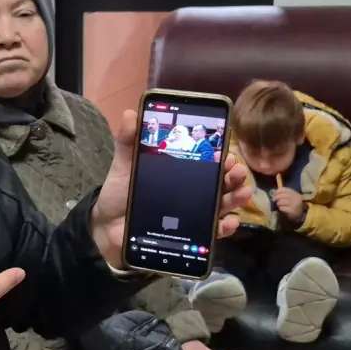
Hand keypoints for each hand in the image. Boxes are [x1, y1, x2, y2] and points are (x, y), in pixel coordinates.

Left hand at [92, 109, 252, 266]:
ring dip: (236, 198)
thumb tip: (129, 113)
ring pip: (222, 204)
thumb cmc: (121, 194)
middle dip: (233, 175)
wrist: (107, 227)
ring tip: (243, 192)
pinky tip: (229, 222)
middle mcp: (191, 191)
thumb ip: (128, 142)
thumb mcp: (125, 165)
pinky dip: (224, 227)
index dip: (220, 156)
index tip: (227, 152)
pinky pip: (212, 232)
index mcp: (180, 172)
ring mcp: (193, 213)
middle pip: (220, 182)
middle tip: (237, 170)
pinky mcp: (190, 235)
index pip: (206, 161)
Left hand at [272, 187, 304, 222]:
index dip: (277, 191)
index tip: (274, 194)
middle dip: (276, 198)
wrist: (300, 213)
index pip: (284, 189)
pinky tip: (282, 209)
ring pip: (281, 202)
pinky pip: (282, 208)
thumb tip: (274, 192)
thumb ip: (283, 193)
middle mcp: (295, 197)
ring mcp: (294, 204)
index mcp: (294, 193)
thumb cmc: (293, 204)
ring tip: (280, 205)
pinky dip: (280, 208)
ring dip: (278, 204)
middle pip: (282, 195)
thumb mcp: (290, 197)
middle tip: (274, 200)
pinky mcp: (292, 210)